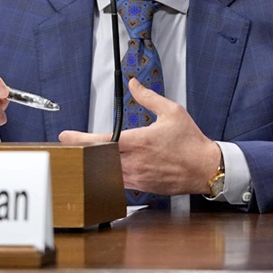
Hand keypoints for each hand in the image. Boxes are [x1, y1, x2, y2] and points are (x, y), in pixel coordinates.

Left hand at [59, 77, 220, 195]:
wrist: (206, 168)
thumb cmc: (191, 142)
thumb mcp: (172, 111)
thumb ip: (148, 97)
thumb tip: (133, 84)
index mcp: (140, 141)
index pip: (102, 140)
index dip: (80, 139)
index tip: (66, 136)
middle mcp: (135, 161)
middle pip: (99, 158)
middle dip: (83, 152)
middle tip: (70, 146)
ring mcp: (138, 177)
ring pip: (107, 172)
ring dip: (95, 164)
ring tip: (86, 156)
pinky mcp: (143, 187)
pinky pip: (119, 182)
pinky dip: (110, 175)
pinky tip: (107, 168)